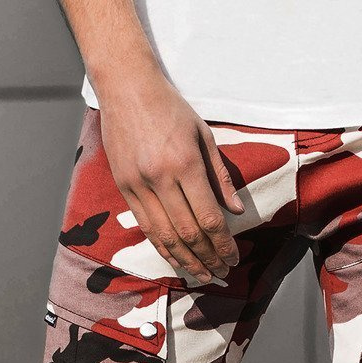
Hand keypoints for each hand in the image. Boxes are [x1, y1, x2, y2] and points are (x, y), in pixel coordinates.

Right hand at [99, 69, 243, 283]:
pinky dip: (163, 248)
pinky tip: (177, 260)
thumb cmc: (170, 108)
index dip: (223, 244)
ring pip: (165, 236)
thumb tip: (237, 211)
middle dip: (208, 258)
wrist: (125, 87)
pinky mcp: (124, 187)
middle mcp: (161, 178)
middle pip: (188, 232)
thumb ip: (220, 176)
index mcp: (185, 163)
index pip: (209, 217)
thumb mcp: (203, 136)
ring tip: (203, 275)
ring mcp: (139, 184)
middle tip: (222, 273)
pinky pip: (146, 227)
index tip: (234, 258)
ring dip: (186, 261)